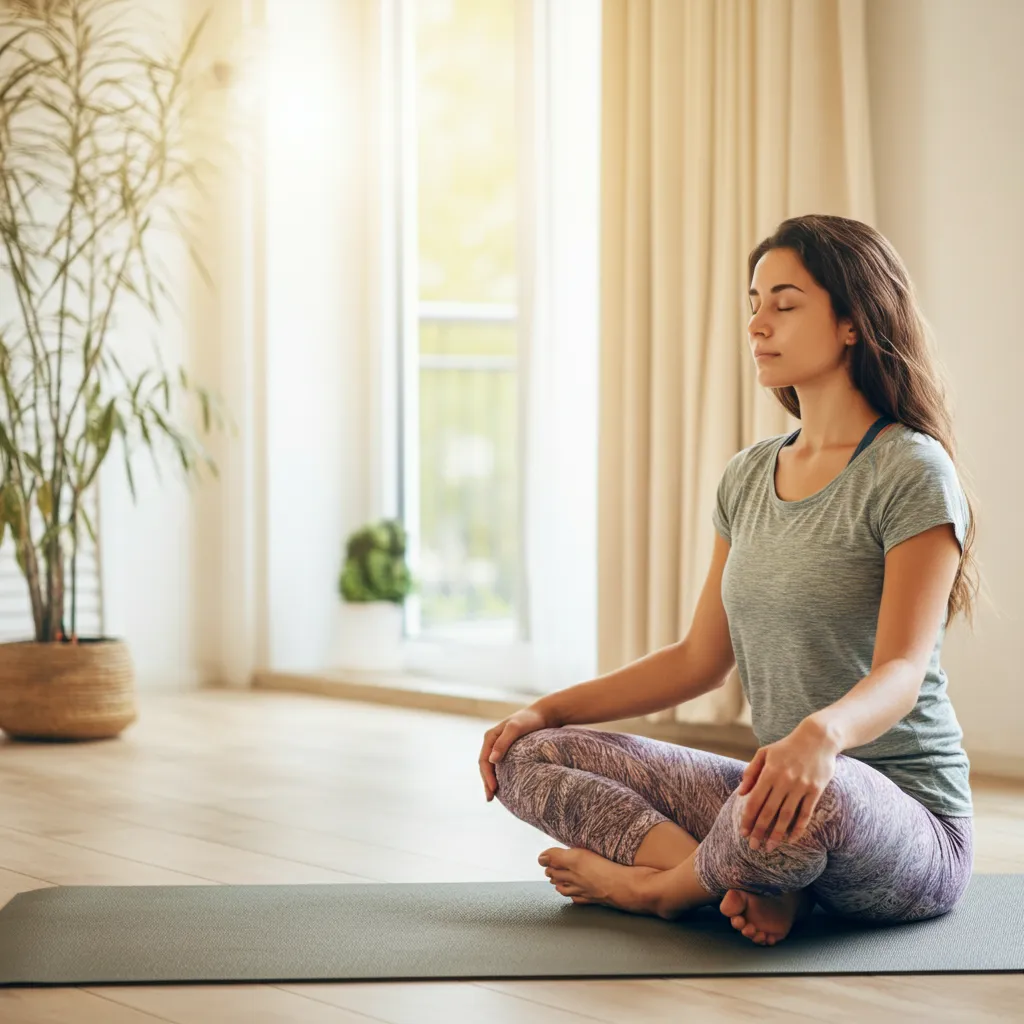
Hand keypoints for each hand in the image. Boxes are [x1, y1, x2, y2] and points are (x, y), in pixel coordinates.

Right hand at [479, 705, 557, 800]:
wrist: (544, 714)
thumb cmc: (530, 720)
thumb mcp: (516, 729)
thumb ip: (503, 742)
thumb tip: (492, 760)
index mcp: (490, 736)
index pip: (484, 760)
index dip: (486, 777)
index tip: (493, 790)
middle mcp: (493, 741)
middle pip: (485, 765)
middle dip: (486, 782)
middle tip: (490, 798)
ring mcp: (500, 746)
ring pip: (492, 766)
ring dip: (491, 780)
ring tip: (494, 795)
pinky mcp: (509, 749)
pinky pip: (501, 765)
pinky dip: (500, 775)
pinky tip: (504, 785)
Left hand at [736, 718, 838, 851]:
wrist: (818, 737)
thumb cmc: (787, 746)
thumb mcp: (765, 753)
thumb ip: (751, 772)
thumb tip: (741, 793)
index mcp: (770, 772)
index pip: (755, 800)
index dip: (748, 818)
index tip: (743, 832)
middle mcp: (784, 780)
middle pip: (769, 811)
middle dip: (759, 831)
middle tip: (753, 847)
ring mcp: (801, 786)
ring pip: (786, 815)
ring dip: (777, 834)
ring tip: (769, 847)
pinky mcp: (816, 790)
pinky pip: (806, 813)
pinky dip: (798, 828)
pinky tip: (791, 839)